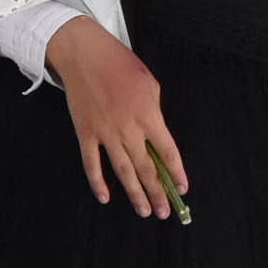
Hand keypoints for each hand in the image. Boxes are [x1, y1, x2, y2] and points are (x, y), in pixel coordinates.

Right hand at [49, 15, 184, 216]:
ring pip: (123, 170)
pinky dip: (98, 181)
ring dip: (135, 193)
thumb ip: (153, 112)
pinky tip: (106, 197)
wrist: (84, 56)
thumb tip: (155, 136)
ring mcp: (105, 133)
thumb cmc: (121, 65)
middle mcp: (129, 128)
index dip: (176, 173)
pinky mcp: (85, 133)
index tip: (183, 188)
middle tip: (166, 212)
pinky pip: (92, 163)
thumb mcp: (150, 84)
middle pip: (147, 167)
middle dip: (158, 192)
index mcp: (149, 115)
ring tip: (144, 211)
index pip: (167, 152)